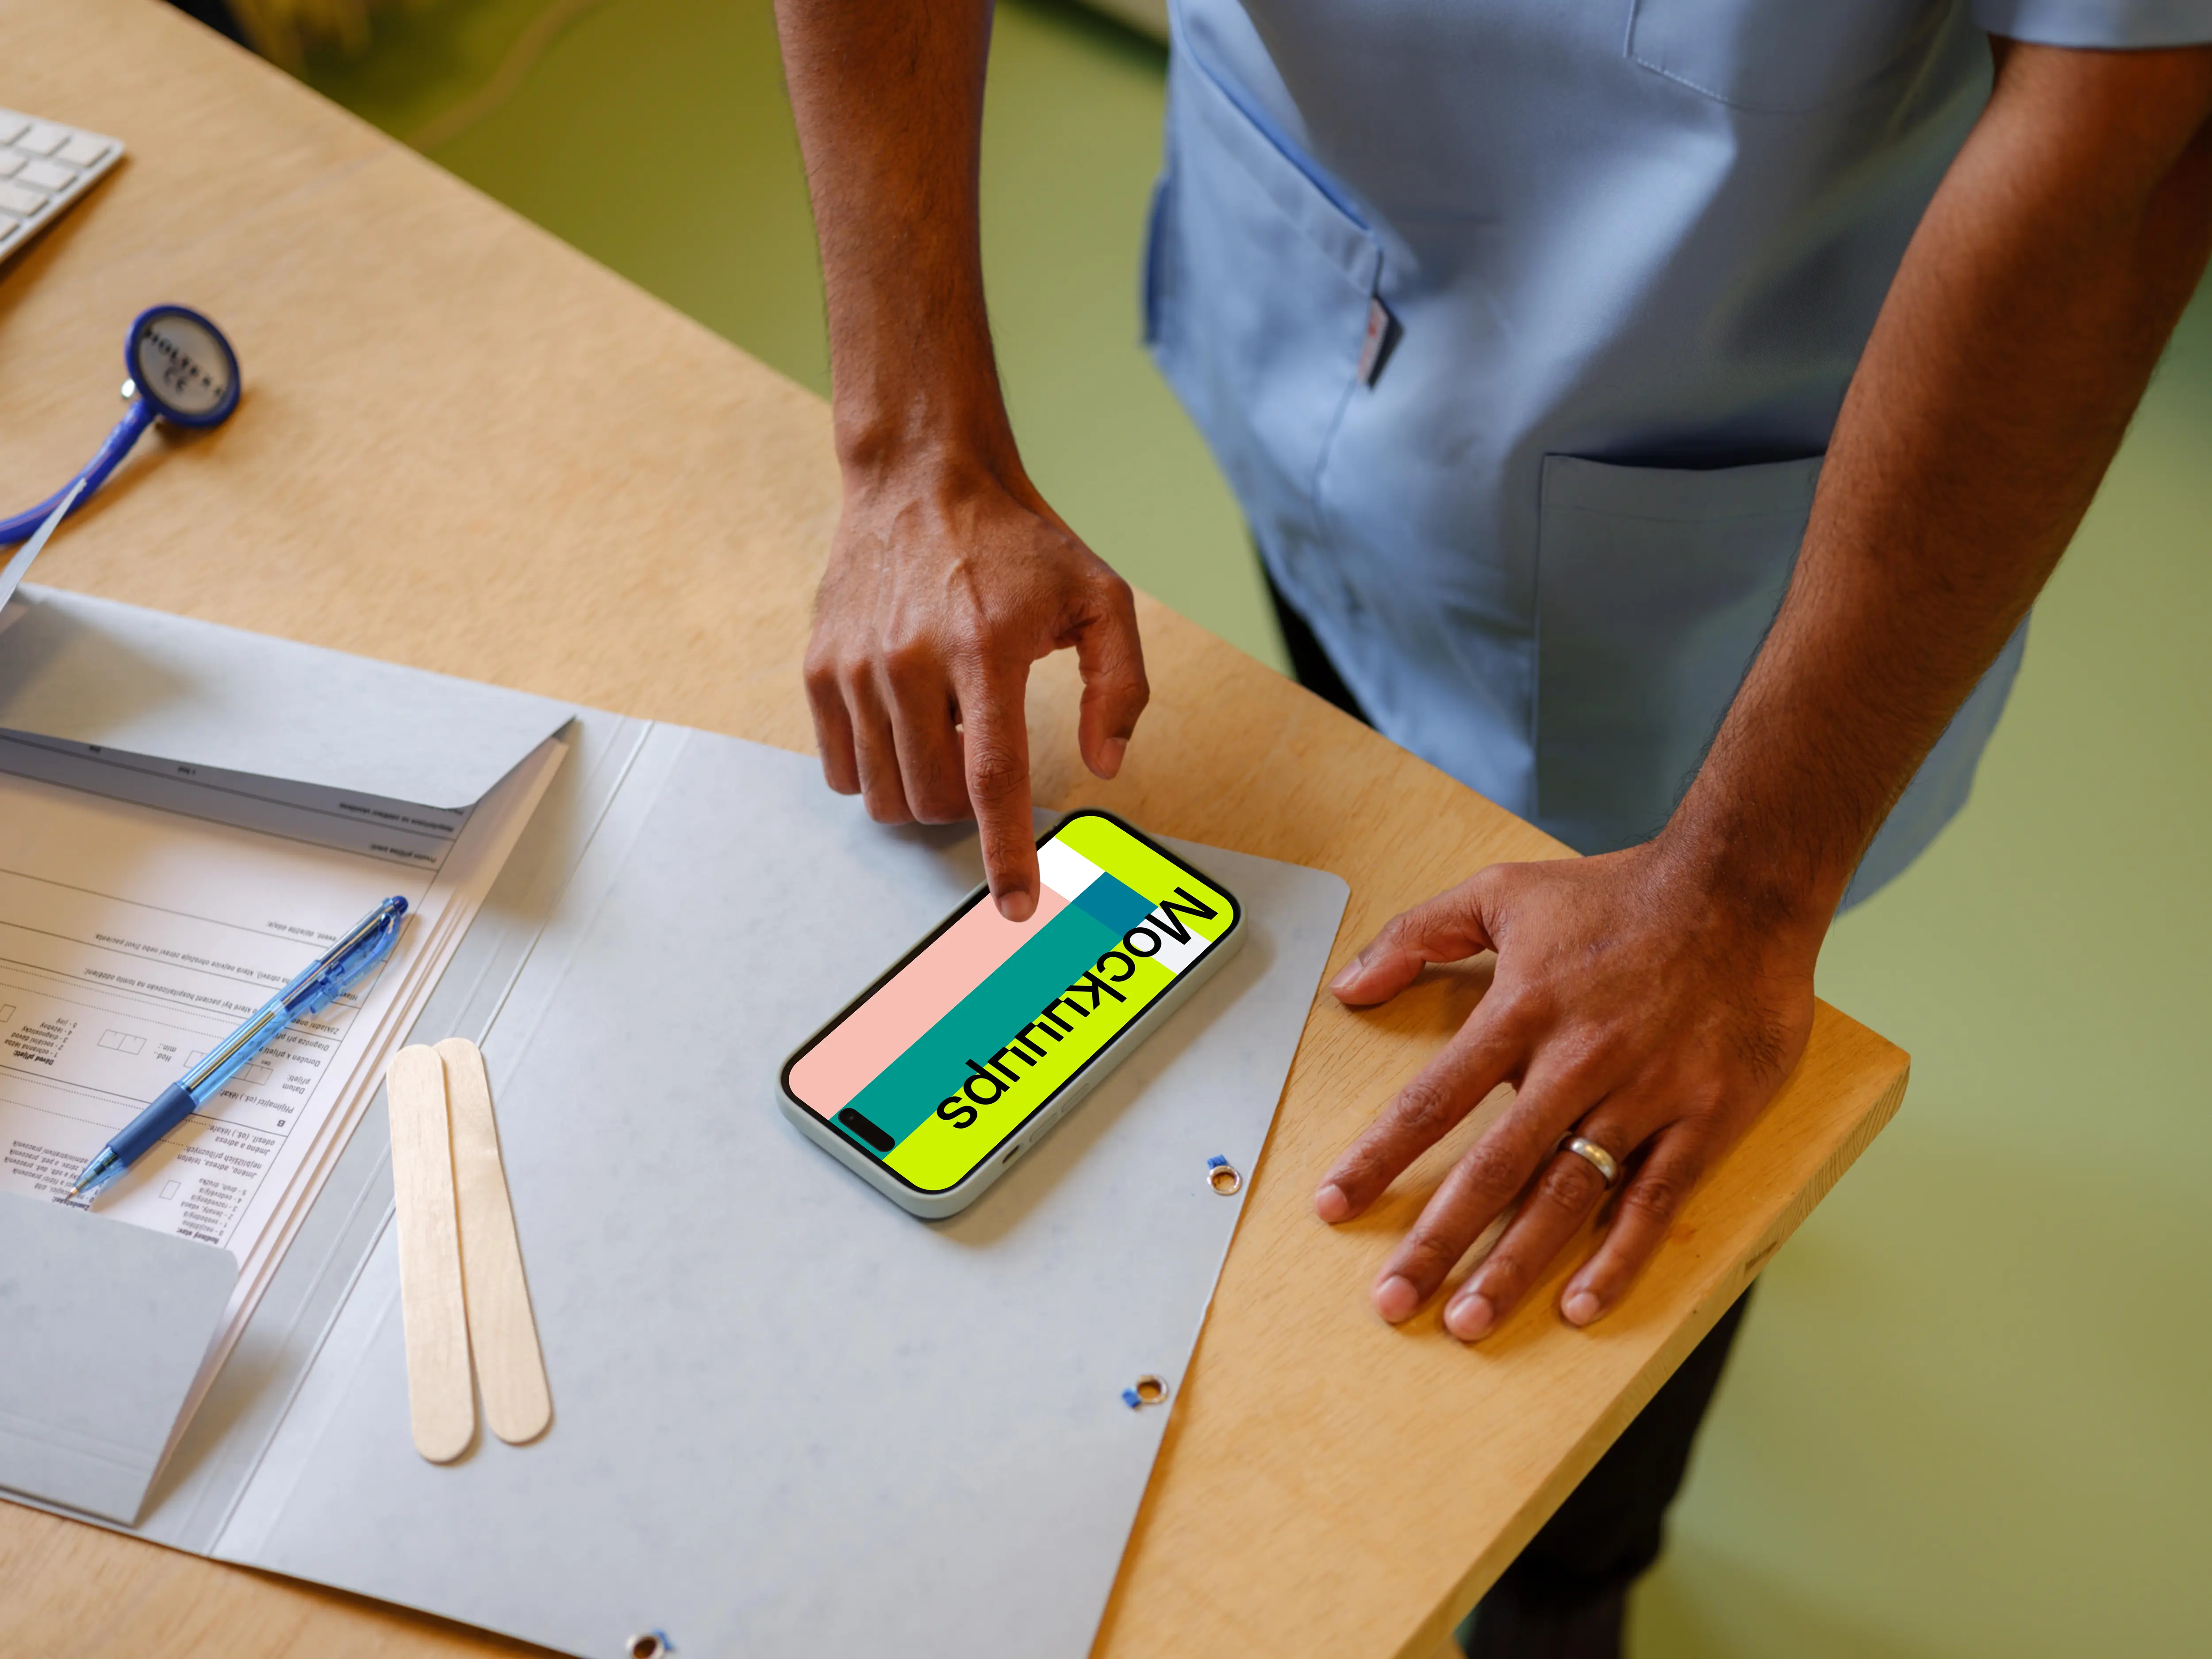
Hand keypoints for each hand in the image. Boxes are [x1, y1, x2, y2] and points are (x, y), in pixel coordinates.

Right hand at [804, 455, 1148, 919]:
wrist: (922, 479)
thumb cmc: (1018, 544)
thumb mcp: (1101, 597)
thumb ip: (1121, 686)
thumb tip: (1106, 764)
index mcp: (985, 649)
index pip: (993, 776)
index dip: (1006, 853)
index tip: (1017, 906)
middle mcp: (911, 660)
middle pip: (933, 798)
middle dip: (966, 806)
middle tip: (984, 753)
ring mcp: (857, 667)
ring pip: (884, 794)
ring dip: (922, 787)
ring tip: (947, 728)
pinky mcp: (820, 668)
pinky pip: (842, 768)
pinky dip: (878, 768)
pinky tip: (907, 722)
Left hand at [1314, 842, 1821, 1338]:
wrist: (1741, 888)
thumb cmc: (1618, 893)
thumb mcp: (1502, 891)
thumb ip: (1417, 934)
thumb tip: (1348, 985)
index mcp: (1521, 1011)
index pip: (1433, 1100)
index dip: (1380, 1157)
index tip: (1334, 1206)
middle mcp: (1576, 1061)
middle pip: (1493, 1167)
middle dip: (1437, 1240)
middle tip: (1392, 1302)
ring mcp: (1643, 1095)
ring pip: (1566, 1196)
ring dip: (1514, 1265)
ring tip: (1468, 1321)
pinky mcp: (1705, 1117)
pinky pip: (1655, 1201)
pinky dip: (1618, 1258)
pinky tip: (1580, 1305)